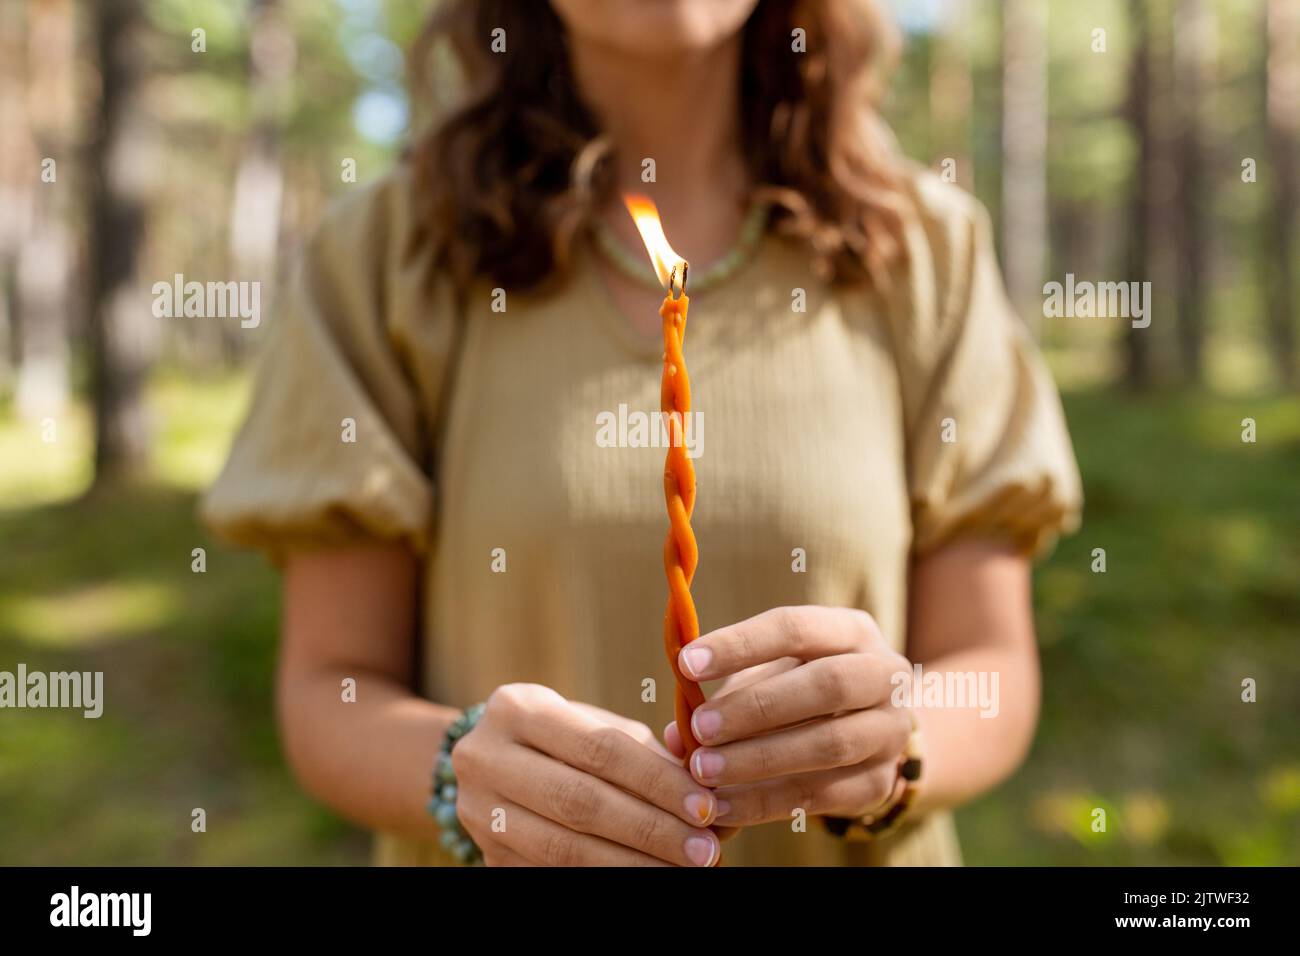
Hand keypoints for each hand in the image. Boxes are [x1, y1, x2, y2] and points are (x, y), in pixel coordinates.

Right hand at [452, 683, 721, 865]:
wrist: (489, 765)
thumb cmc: (563, 740)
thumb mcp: (595, 727)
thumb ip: (647, 752)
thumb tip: (711, 791)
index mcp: (516, 709)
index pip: (599, 748)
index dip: (656, 781)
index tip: (706, 805)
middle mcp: (485, 758)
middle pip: (580, 802)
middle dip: (651, 829)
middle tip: (704, 849)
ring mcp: (479, 812)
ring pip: (564, 849)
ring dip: (633, 864)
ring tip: (683, 868)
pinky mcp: (488, 855)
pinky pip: (553, 874)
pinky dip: (606, 877)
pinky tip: (645, 876)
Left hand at [662, 606, 911, 829]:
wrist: (873, 735)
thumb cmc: (805, 691)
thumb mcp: (775, 673)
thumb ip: (730, 692)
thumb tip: (674, 733)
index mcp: (852, 631)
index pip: (795, 627)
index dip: (740, 644)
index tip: (687, 664)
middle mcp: (885, 675)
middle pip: (826, 684)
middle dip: (756, 706)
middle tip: (699, 728)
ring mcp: (889, 731)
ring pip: (828, 743)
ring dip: (759, 758)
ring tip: (703, 771)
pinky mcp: (879, 783)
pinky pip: (822, 796)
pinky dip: (766, 802)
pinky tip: (723, 806)